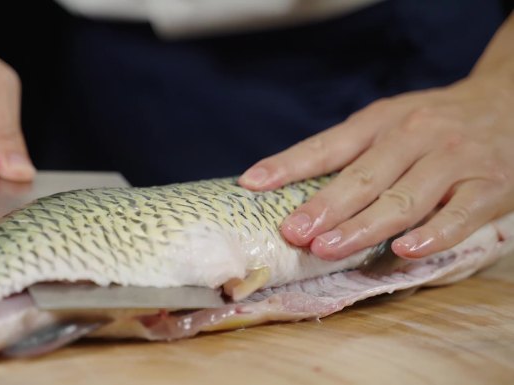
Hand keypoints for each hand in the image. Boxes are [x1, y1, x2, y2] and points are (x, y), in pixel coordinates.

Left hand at [239, 14, 513, 260]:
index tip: (252, 183)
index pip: (328, 145)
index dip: (289, 164)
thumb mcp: (390, 121)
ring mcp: (453, 160)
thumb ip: (350, 151)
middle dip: (325, 206)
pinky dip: (434, 233)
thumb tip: (290, 188)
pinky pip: (461, 214)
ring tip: (327, 247)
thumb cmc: (434, 122)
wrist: (509, 102)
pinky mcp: (491, 185)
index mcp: (381, 121)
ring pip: (404, 198)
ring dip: (363, 226)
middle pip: (363, 176)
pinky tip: (404, 249)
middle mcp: (414, 136)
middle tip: (293, 232)